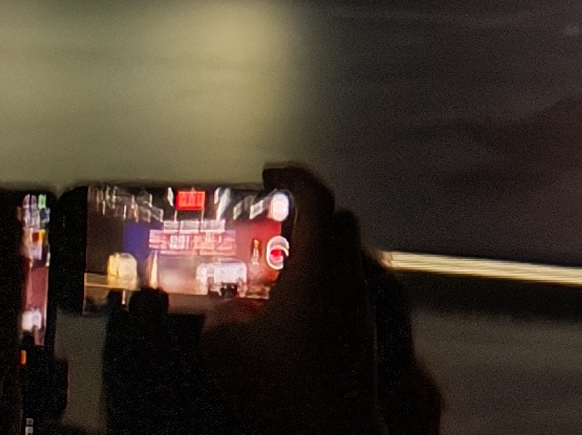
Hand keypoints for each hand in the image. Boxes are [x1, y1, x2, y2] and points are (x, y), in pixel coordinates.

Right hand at [201, 165, 439, 434]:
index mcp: (320, 266)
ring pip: (342, 256)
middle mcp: (347, 276)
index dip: (294, 176)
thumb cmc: (282, 386)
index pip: (318, 198)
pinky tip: (286, 313)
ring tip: (268, 276)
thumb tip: (225, 311)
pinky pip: (342, 288)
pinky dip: (317, 284)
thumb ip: (218, 319)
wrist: (331, 428)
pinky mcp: (363, 328)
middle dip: (304, 213)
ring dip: (310, 253)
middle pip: (338, 221)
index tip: (270, 172)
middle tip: (267, 224)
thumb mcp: (224, 350)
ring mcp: (360, 303)